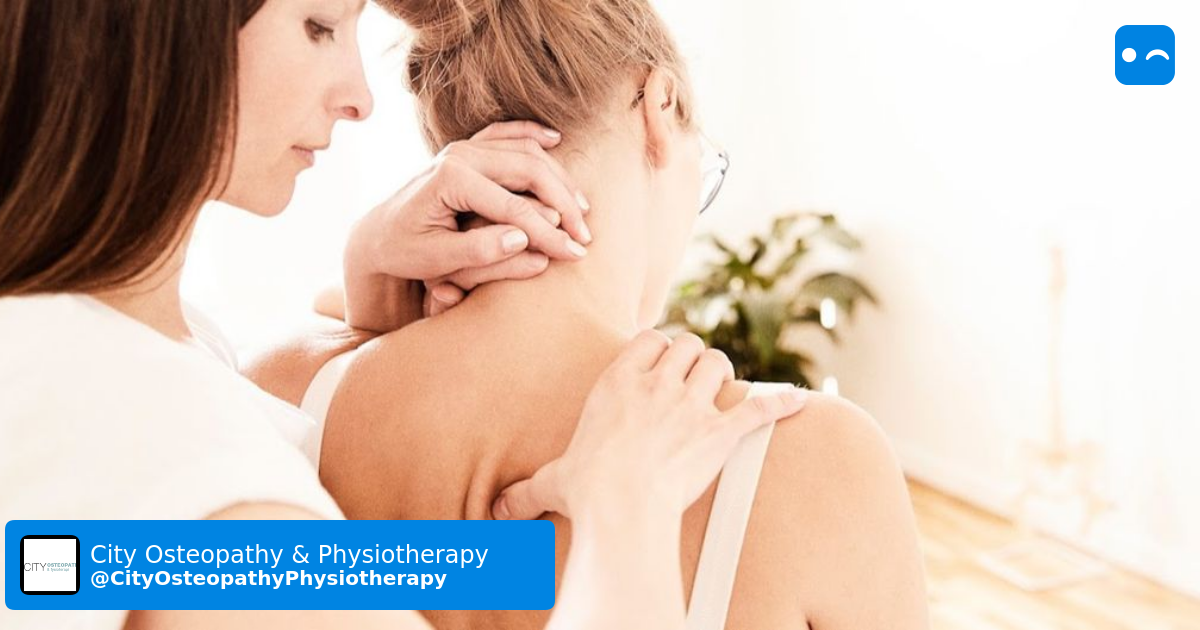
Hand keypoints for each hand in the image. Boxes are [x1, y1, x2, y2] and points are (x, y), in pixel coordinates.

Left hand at [344, 121, 591, 330]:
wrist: (377, 233)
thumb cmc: (404, 250)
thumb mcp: (436, 259)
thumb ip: (478, 251)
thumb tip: (523, 241)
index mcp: (449, 179)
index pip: (513, 206)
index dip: (548, 232)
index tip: (574, 254)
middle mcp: (458, 154)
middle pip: (528, 169)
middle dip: (563, 203)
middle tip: (585, 234)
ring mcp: (463, 146)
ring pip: (525, 151)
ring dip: (558, 177)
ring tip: (582, 208)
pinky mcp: (467, 148)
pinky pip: (506, 133)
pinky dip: (532, 134)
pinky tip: (555, 140)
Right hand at [492, 330, 810, 520]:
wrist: (623, 509)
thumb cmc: (586, 492)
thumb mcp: (550, 482)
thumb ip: (524, 490)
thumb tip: (495, 511)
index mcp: (618, 382)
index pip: (648, 340)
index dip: (658, 348)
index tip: (659, 360)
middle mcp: (658, 383)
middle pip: (688, 344)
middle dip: (693, 357)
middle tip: (693, 378)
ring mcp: (693, 404)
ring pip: (720, 364)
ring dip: (723, 375)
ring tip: (722, 390)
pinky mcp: (722, 430)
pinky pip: (759, 405)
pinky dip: (781, 402)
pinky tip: (799, 400)